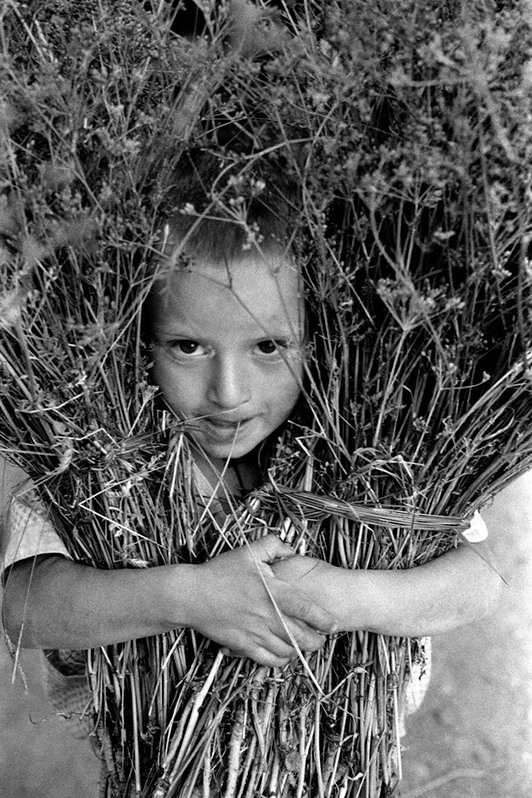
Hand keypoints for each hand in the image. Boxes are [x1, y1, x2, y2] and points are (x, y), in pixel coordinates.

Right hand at [183, 535, 337, 667]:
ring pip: (287, 651)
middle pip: (302, 638)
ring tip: (302, 647)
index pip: (308, 610)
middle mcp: (268, 616)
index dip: (324, 620)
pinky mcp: (243, 645)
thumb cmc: (220, 572)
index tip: (333, 624)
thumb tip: (292, 550)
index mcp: (272, 592)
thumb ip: (274, 545)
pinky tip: (282, 654)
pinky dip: (279, 660)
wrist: (191, 594)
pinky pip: (267, 660)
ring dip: (298, 652)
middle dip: (316, 641)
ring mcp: (255, 633)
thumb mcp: (248, 551)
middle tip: (320, 638)